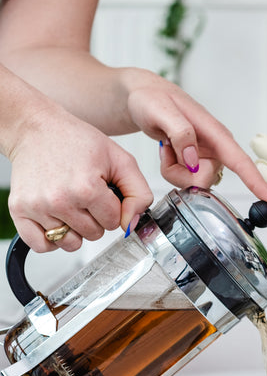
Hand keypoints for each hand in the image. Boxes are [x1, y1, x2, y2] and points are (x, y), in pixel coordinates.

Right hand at [7, 105, 152, 252]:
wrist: (36, 129)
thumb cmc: (76, 142)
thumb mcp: (120, 160)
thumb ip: (138, 193)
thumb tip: (131, 224)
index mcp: (87, 187)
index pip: (113, 222)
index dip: (111, 207)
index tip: (101, 191)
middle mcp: (60, 200)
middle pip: (94, 234)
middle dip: (94, 218)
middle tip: (84, 195)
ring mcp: (38, 207)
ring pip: (70, 243)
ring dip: (74, 229)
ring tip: (70, 205)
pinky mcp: (20, 210)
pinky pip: (41, 246)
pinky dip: (51, 239)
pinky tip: (55, 219)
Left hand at [125, 72, 266, 206]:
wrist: (142, 97)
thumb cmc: (152, 97)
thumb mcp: (160, 110)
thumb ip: (180, 133)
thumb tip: (193, 161)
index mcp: (216, 133)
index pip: (241, 162)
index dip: (259, 184)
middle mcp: (216, 148)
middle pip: (207, 181)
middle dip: (182, 175)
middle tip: (168, 150)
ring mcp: (207, 157)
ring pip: (194, 184)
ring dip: (174, 171)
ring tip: (167, 147)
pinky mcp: (198, 163)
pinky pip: (185, 181)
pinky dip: (171, 170)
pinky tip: (168, 151)